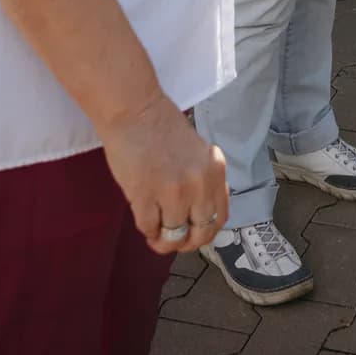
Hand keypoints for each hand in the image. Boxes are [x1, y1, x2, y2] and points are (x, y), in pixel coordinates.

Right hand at [99, 92, 228, 255]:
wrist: (135, 111)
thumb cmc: (163, 129)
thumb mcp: (198, 154)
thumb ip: (204, 182)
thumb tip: (200, 217)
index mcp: (215, 170)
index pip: (219, 218)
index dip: (205, 234)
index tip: (193, 236)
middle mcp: (199, 183)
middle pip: (199, 233)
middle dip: (185, 244)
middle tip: (172, 240)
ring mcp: (172, 191)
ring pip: (173, 235)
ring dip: (162, 239)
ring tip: (155, 231)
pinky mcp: (145, 195)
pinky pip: (149, 228)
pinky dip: (147, 230)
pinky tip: (144, 219)